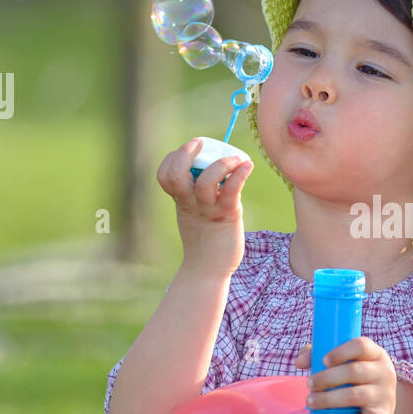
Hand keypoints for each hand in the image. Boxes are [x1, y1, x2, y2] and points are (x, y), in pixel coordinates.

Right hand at [156, 138, 253, 279]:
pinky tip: (247, 165)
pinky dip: (240, 174)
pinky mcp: (228, 215)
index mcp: (181, 201)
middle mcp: (191, 203)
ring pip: (205, 181)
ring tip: (235, 157)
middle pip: (177, 174)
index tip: (187, 151)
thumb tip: (212, 171)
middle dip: (185, 153)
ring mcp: (208, 209)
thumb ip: (196, 196)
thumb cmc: (205, 240)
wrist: (208, 269)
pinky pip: (231, 190)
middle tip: (199, 143)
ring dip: (221, 163)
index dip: (171, 159)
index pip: (164, 175)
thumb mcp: (194, 214)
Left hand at [293, 337, 412, 413]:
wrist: (384, 402)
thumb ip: (318, 354)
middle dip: (327, 378)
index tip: (323, 361)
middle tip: (309, 384)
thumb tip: (299, 362)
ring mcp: (385, 395)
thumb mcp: (346, 361)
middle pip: (354, 371)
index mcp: (375, 354)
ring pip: (356, 395)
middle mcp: (383, 372)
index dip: (341, 352)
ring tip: (311, 401)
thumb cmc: (357, 376)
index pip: (361, 346)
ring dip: (329, 399)